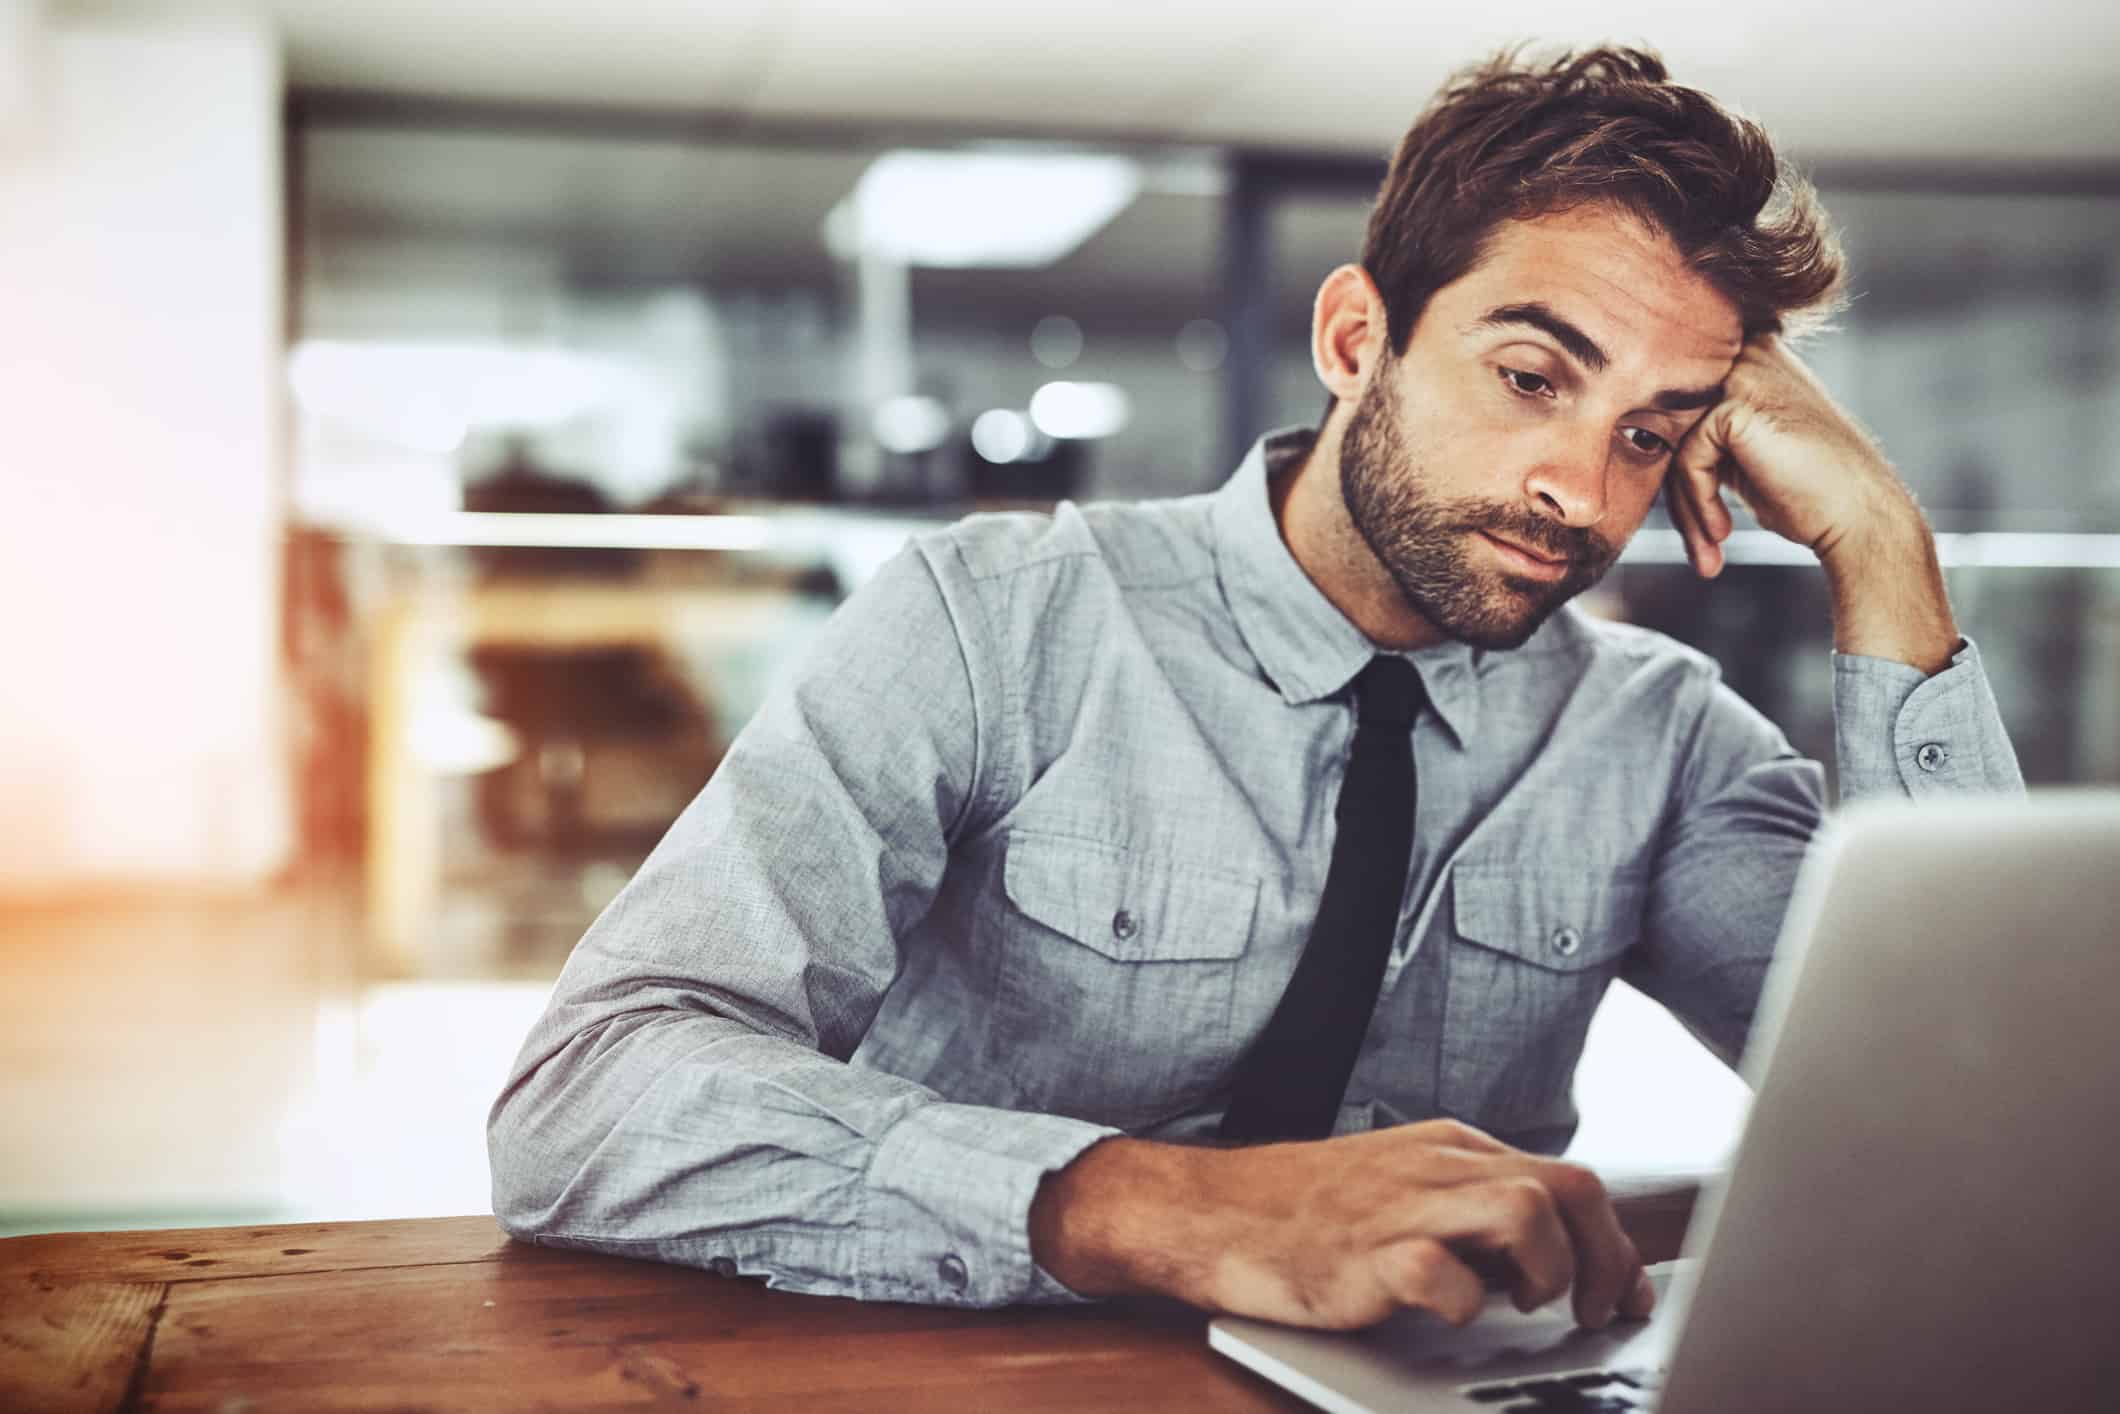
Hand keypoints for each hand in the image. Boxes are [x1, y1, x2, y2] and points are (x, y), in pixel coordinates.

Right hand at [1030, 1119, 1653, 1331]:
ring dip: (1548, 1272)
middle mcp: (1436, 1168)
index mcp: (1451, 1150)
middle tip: (1597, 1313)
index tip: (1626, 1295)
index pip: (1571, 1181)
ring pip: (1525, 1213)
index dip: (1616, 1246)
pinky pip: (1440, 1274)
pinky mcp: (1361, 1255)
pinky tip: (1450, 1315)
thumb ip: (1467, 1209)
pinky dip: (1462, 1304)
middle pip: (1569, 1189)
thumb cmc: (1300, 1213)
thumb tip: (1549, 1257)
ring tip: (1526, 1308)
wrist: (1204, 1211)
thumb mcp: (1399, 1189)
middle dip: (1606, 1260)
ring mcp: (1398, 1207)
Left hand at [1664, 335, 1915, 578]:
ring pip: (1676, 446)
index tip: (1692, 525)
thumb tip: (1639, 438)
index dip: (1678, 473)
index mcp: (1751, 357)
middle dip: (1679, 493)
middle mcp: (1747, 353)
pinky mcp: (1735, 404)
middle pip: (1674, 426)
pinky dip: (1699, 502)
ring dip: (1687, 508)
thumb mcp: (1743, 455)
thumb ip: (1702, 435)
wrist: (1859, 516)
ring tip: (1710, 549)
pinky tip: (1724, 531)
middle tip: (1701, 547)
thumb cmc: (1806, 493)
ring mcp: (1743, 374)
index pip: (1681, 411)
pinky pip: (1688, 459)